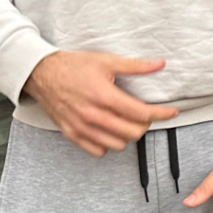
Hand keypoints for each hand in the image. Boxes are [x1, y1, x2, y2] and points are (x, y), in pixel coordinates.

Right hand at [23, 51, 178, 156]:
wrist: (41, 74)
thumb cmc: (73, 66)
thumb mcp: (106, 61)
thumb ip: (135, 66)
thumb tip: (160, 64)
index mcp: (104, 96)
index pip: (141, 113)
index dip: (162, 114)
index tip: (171, 112)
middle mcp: (93, 115)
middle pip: (133, 133)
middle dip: (145, 124)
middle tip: (145, 114)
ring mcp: (81, 127)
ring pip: (117, 145)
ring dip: (127, 135)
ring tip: (127, 121)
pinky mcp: (71, 134)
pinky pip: (98, 150)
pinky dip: (108, 143)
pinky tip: (110, 130)